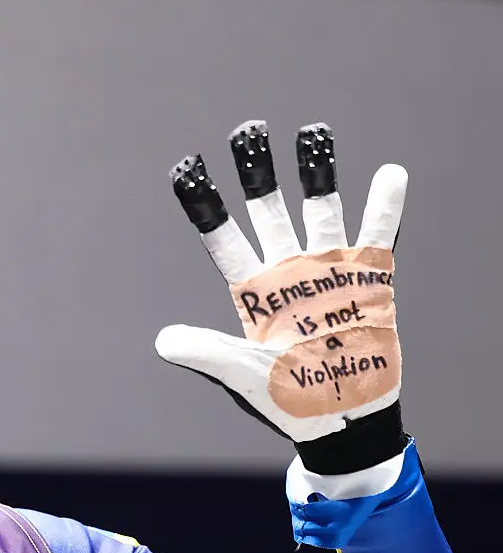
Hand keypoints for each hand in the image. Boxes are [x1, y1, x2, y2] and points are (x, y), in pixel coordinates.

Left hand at [155, 121, 407, 464]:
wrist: (340, 422)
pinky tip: (390, 172)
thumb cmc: (285, 400)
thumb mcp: (241, 375)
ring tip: (312, 131)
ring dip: (317, 172)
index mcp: (252, 290)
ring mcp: (328, 273)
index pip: (222, 237)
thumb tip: (162, 341)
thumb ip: (207, 353)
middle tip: (248, 130)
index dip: (205, 202)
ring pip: (320, 211)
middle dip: (258, 171)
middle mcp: (287, 272)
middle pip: (269, 210)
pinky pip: (377, 237)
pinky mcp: (369, 283)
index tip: (188, 164)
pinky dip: (384, 207)